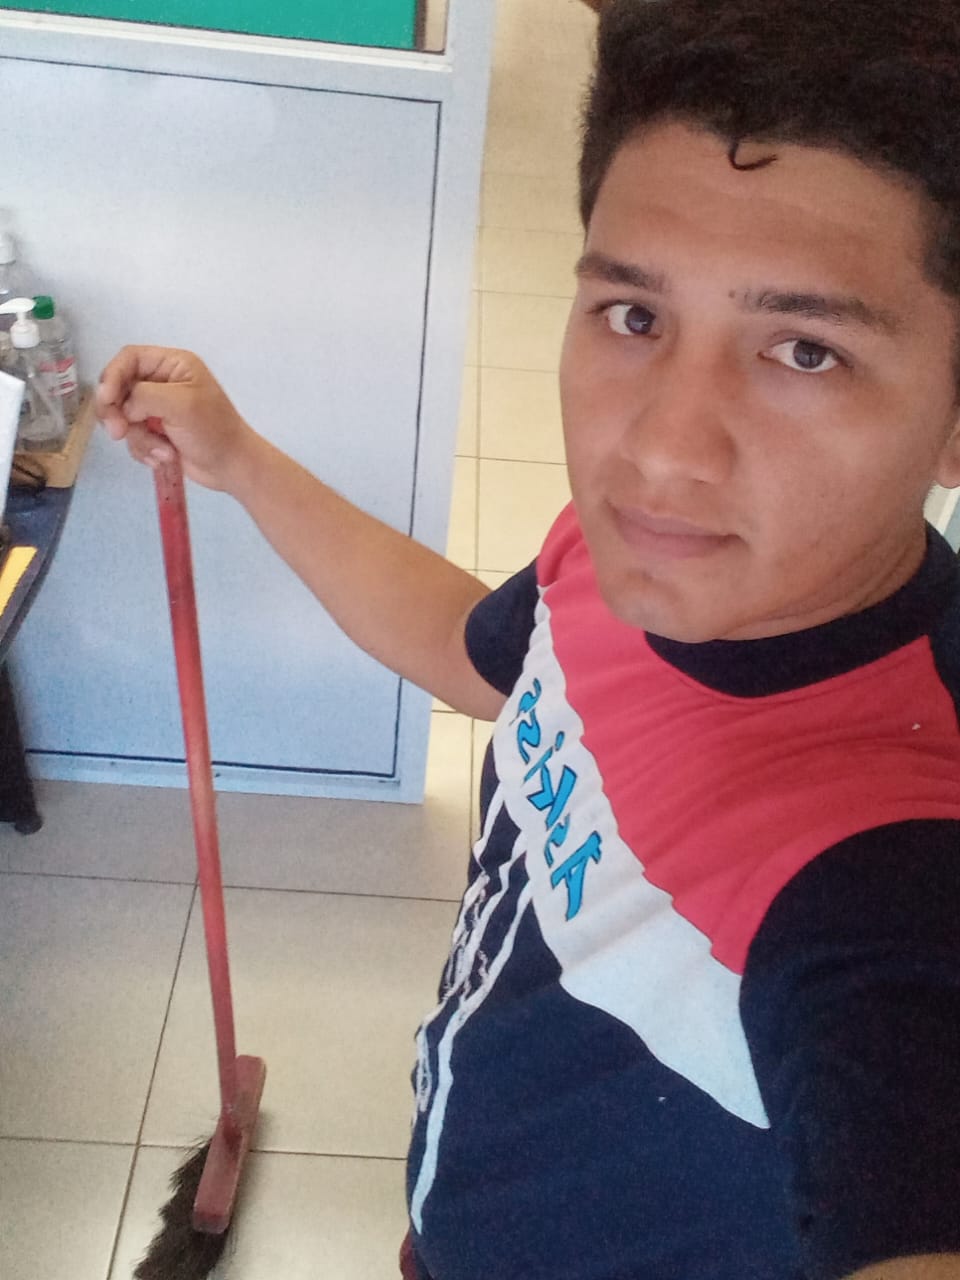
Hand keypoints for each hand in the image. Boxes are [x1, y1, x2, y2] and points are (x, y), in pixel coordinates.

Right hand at [96, 346, 256, 491]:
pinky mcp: (156, 431)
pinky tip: (165, 458)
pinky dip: (145, 450)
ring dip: (139, 437)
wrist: (232, 468)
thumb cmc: (213, 432)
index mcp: (173, 364)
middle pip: (119, 388)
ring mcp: (158, 408)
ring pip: (124, 416)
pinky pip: (133, 436)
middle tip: (119, 432)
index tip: (107, 401)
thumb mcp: (181, 405)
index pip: (129, 358)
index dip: (112, 376)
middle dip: (118, 413)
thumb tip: (121, 407)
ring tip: (163, 451)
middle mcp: (163, 382)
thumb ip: (144, 396)